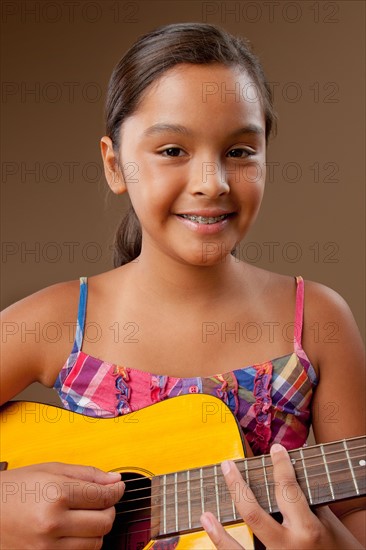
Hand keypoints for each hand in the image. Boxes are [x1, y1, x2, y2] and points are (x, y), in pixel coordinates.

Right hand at [0, 462, 124, 548]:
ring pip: (95, 543)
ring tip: (84, 516)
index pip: (103, 496)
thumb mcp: (49, 470)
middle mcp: (53, 523)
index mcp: (56, 494)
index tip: (118, 488)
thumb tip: (114, 480)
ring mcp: (48, 547)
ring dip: (97, 529)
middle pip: (104, 522)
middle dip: (108, 510)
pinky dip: (82, 544)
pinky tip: (73, 531)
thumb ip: (86, 474)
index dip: (116, 491)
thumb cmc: (13, 489)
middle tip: (101, 501)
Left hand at [200, 444, 363, 549]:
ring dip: (219, 533)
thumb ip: (309, 502)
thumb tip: (288, 478)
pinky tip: (213, 536)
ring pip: (240, 549)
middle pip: (254, 512)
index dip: (281, 465)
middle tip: (227, 465)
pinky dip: (224, 548)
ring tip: (206, 513)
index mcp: (308, 530)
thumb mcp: (331, 525)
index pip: (288, 489)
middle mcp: (288, 547)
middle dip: (237, 486)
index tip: (275, 449)